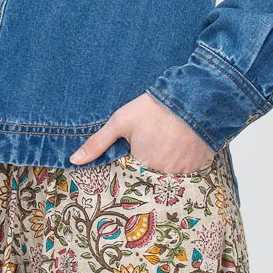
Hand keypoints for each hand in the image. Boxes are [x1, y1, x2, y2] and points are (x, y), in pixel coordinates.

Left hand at [69, 93, 215, 174]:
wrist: (193, 97)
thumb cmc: (153, 108)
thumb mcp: (121, 121)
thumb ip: (97, 143)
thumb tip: (74, 160)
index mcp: (140, 164)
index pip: (132, 174)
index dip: (135, 162)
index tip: (140, 150)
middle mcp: (161, 173)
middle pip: (152, 175)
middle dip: (153, 162)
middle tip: (157, 142)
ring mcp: (182, 171)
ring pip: (171, 173)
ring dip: (170, 163)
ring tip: (170, 142)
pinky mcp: (199, 166)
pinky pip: (190, 172)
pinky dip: (187, 162)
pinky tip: (185, 145)